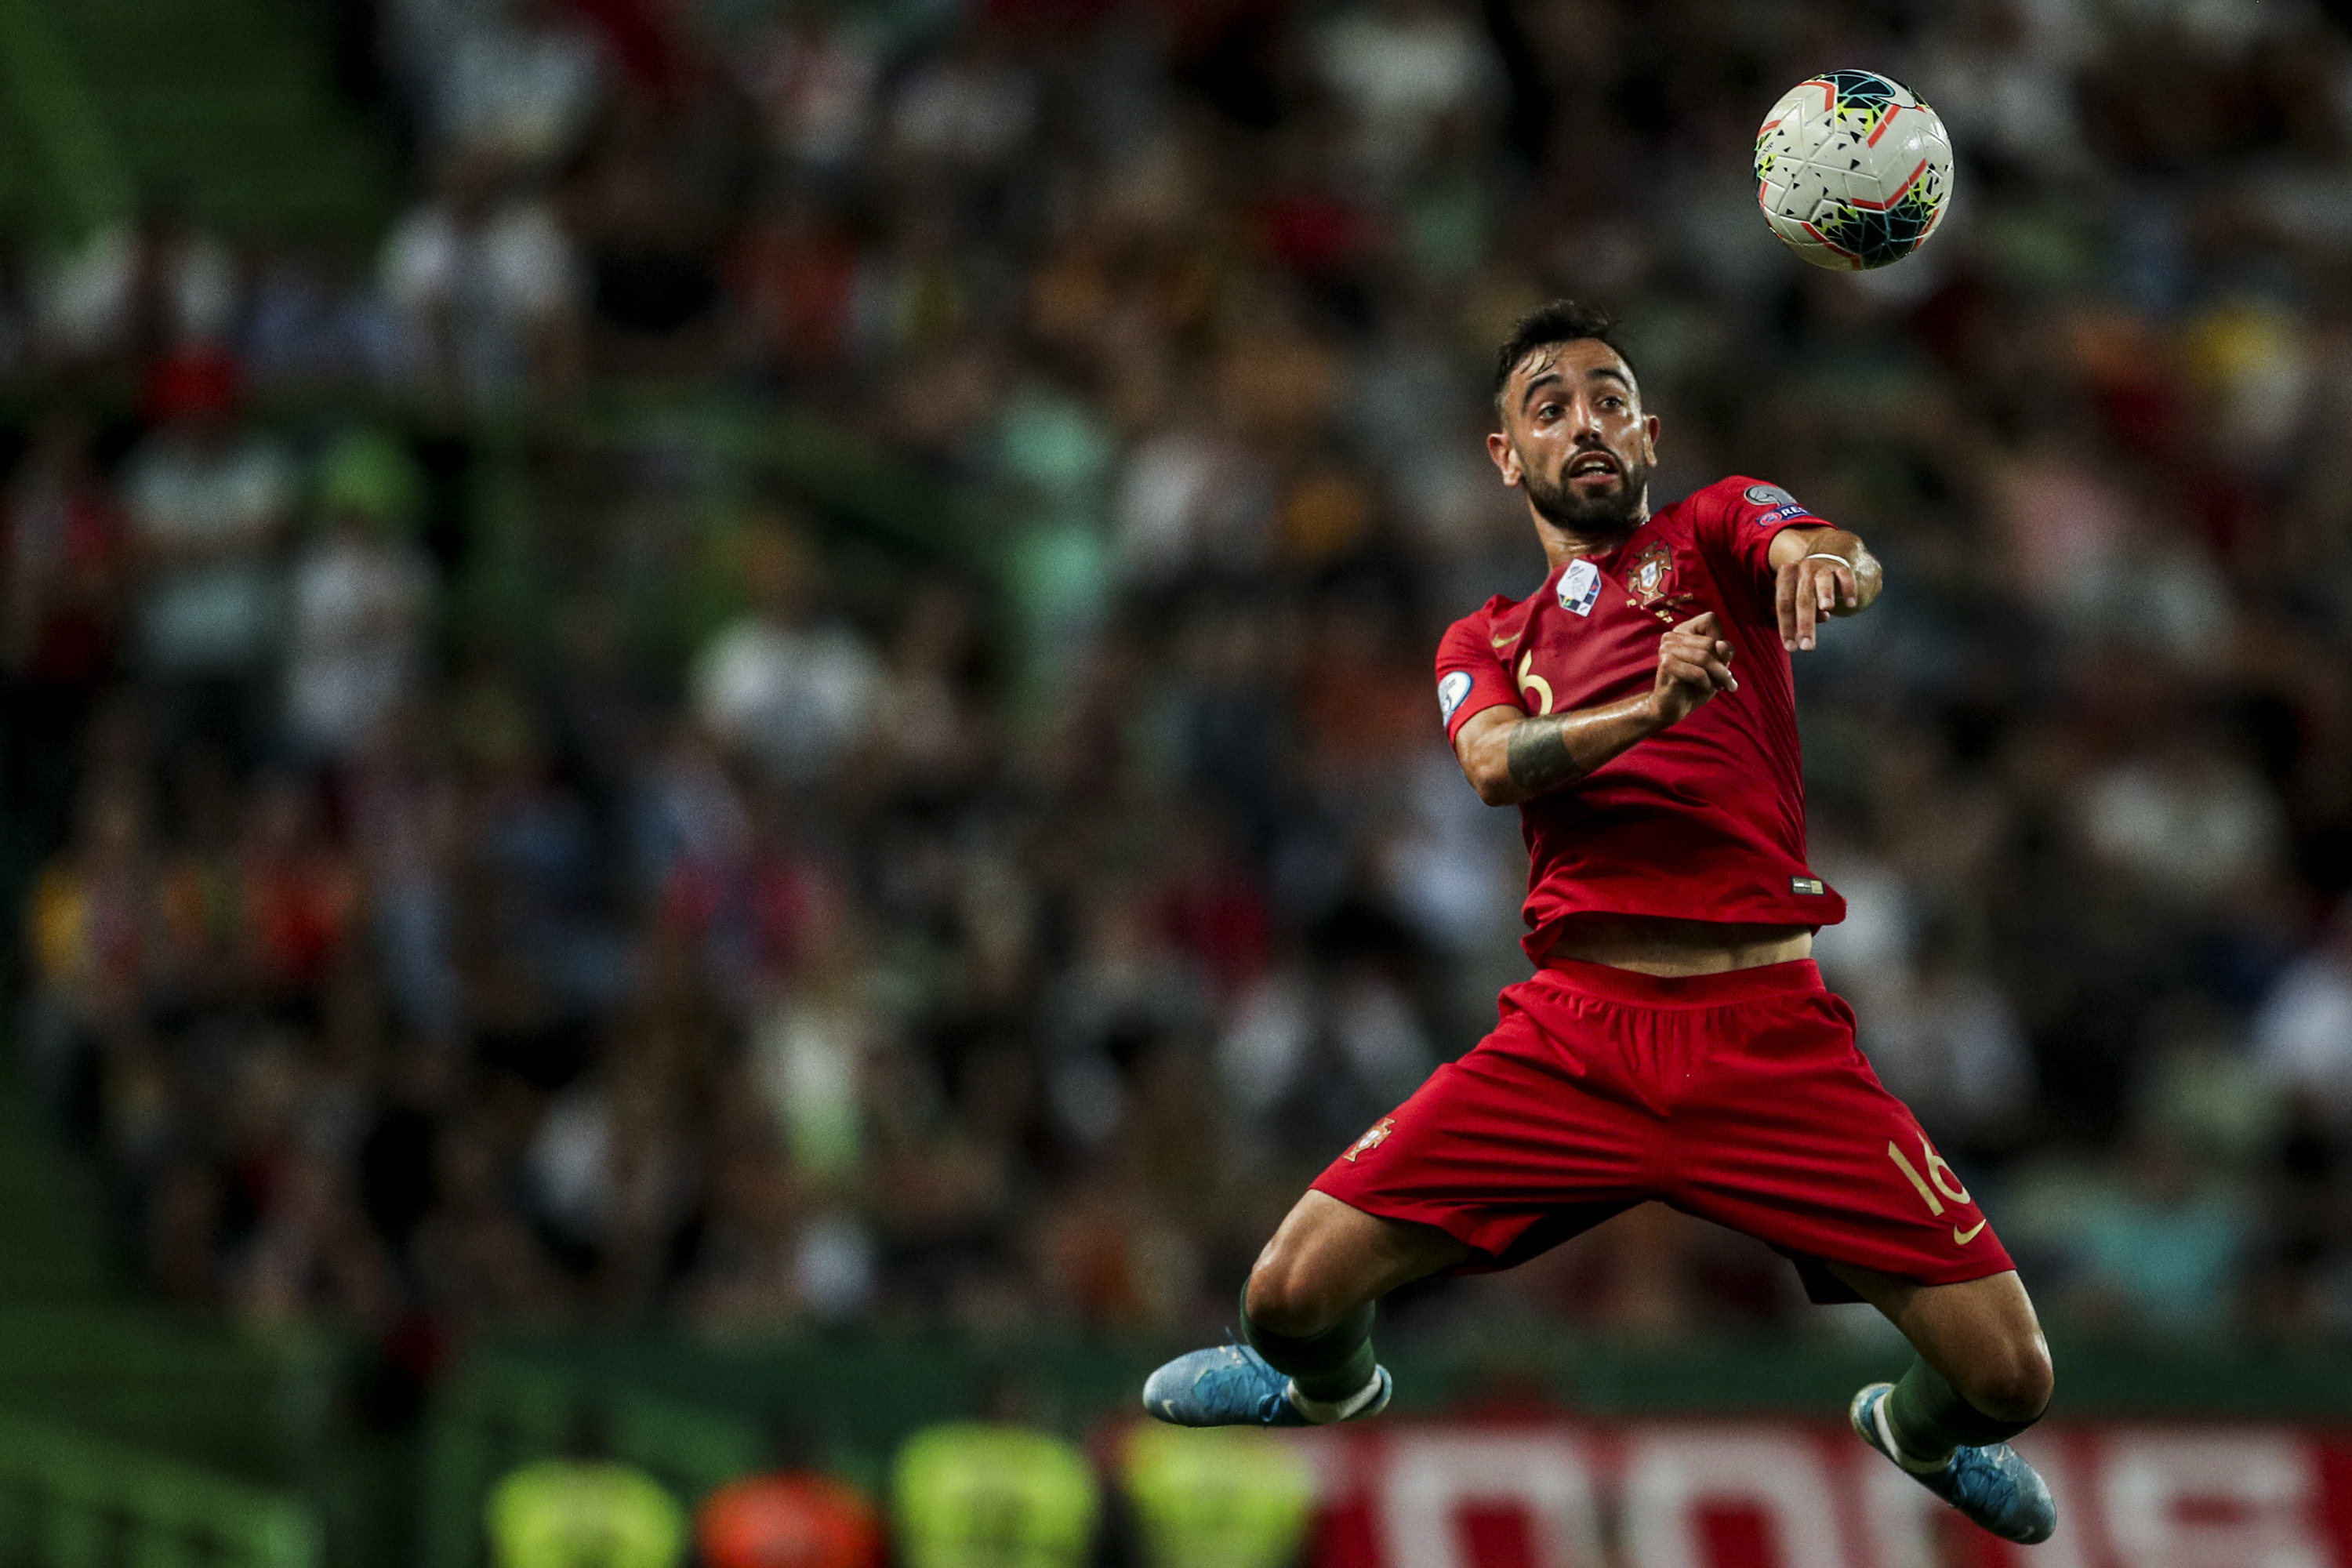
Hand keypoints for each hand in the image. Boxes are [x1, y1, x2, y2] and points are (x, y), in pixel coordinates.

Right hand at [1646, 611, 1736, 726]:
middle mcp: (1672, 637)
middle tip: (1726, 682)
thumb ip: (1723, 653)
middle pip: (1711, 643)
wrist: (1673, 708)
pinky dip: (1707, 684)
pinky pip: (1698, 673)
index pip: (1710, 619)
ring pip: (1705, 658)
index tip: (1721, 659)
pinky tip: (1706, 690)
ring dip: (1719, 676)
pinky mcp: (1667, 666)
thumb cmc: (1695, 685)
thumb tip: (1723, 645)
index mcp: (1683, 631)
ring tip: (1721, 687)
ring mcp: (1667, 650)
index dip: (1720, 639)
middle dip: (1723, 665)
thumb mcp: (1716, 666)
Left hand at [1776, 551, 1856, 651]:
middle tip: (1807, 646)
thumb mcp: (1799, 596)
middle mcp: (1803, 569)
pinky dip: (1848, 588)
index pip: (1784, 604)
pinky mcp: (1842, 566)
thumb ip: (1800, 614)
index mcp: (1787, 577)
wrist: (1829, 553)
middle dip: (1804, 623)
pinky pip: (1845, 575)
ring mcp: (1823, 566)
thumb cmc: (1809, 584)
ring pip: (1822, 580)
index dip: (1786, 626)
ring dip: (1824, 593)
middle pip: (1802, 598)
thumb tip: (1807, 631)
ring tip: (1826, 608)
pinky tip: (1850, 603)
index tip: (1791, 648)